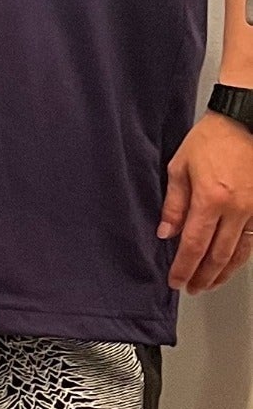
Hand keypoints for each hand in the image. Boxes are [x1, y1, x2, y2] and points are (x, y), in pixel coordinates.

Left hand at [160, 108, 252, 290]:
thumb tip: (165, 233)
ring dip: (223, 272)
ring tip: (210, 283)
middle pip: (218, 255)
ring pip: (240, 253)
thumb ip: (174, 204)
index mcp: (211, 199)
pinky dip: (240, 256)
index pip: (193, 245)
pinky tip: (231, 263)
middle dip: (203, 276)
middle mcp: (236, 209)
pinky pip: (252, 240)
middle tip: (192, 287)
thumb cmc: (212, 138)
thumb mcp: (180, 167)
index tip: (176, 280)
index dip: (184, 267)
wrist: (245, 121)